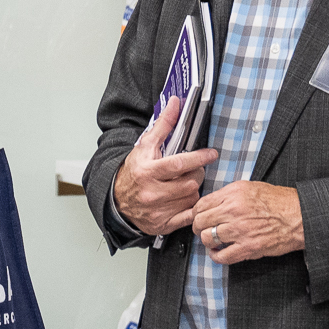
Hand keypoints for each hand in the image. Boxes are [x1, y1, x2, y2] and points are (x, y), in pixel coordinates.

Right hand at [114, 98, 217, 236]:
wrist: (117, 199)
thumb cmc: (133, 171)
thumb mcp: (145, 145)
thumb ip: (163, 124)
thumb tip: (175, 104)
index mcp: (147, 171)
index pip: (179, 164)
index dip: (199, 158)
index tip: (211, 154)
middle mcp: (152, 193)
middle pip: (190, 183)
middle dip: (197, 174)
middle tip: (194, 170)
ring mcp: (157, 211)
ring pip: (192, 200)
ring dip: (194, 191)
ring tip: (186, 184)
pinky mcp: (162, 224)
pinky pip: (188, 217)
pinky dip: (191, 208)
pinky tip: (185, 200)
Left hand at [192, 180, 303, 263]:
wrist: (299, 216)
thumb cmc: (279, 202)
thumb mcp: (251, 187)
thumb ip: (229, 194)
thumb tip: (211, 203)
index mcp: (234, 193)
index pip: (201, 204)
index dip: (196, 212)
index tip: (198, 217)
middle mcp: (234, 210)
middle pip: (200, 221)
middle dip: (198, 227)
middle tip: (201, 229)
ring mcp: (240, 230)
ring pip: (207, 238)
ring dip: (207, 241)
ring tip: (211, 240)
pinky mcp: (248, 247)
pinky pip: (222, 256)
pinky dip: (216, 256)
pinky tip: (218, 252)